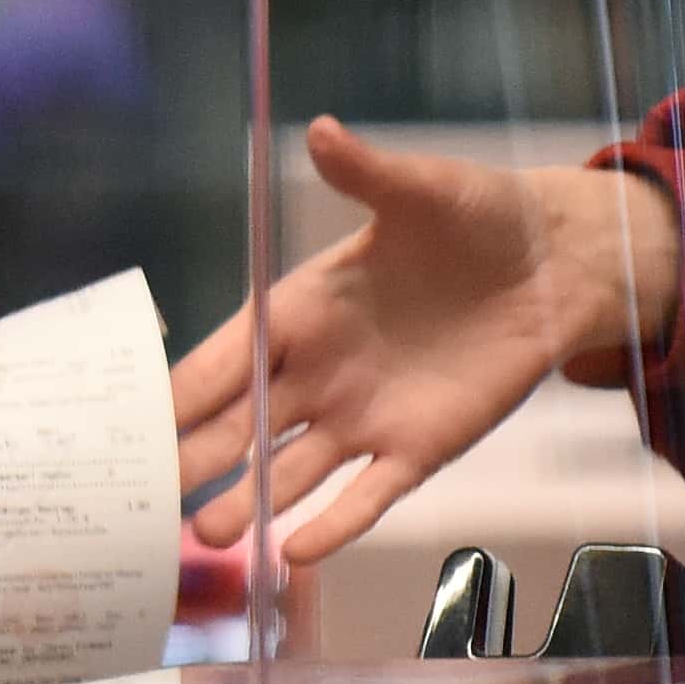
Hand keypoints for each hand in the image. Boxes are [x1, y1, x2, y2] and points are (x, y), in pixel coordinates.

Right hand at [166, 120, 683, 573]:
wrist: (555, 263)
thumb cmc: (477, 216)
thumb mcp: (422, 192)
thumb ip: (368, 175)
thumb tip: (323, 131)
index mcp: (302, 309)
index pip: (225, 357)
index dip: (179, 389)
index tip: (129, 422)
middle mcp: (319, 371)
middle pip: (242, 424)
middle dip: (194, 456)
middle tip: (141, 495)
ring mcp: (363, 415)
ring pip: (291, 469)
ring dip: (250, 500)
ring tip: (205, 532)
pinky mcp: (417, 448)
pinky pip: (368, 494)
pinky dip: (335, 524)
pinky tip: (297, 552)